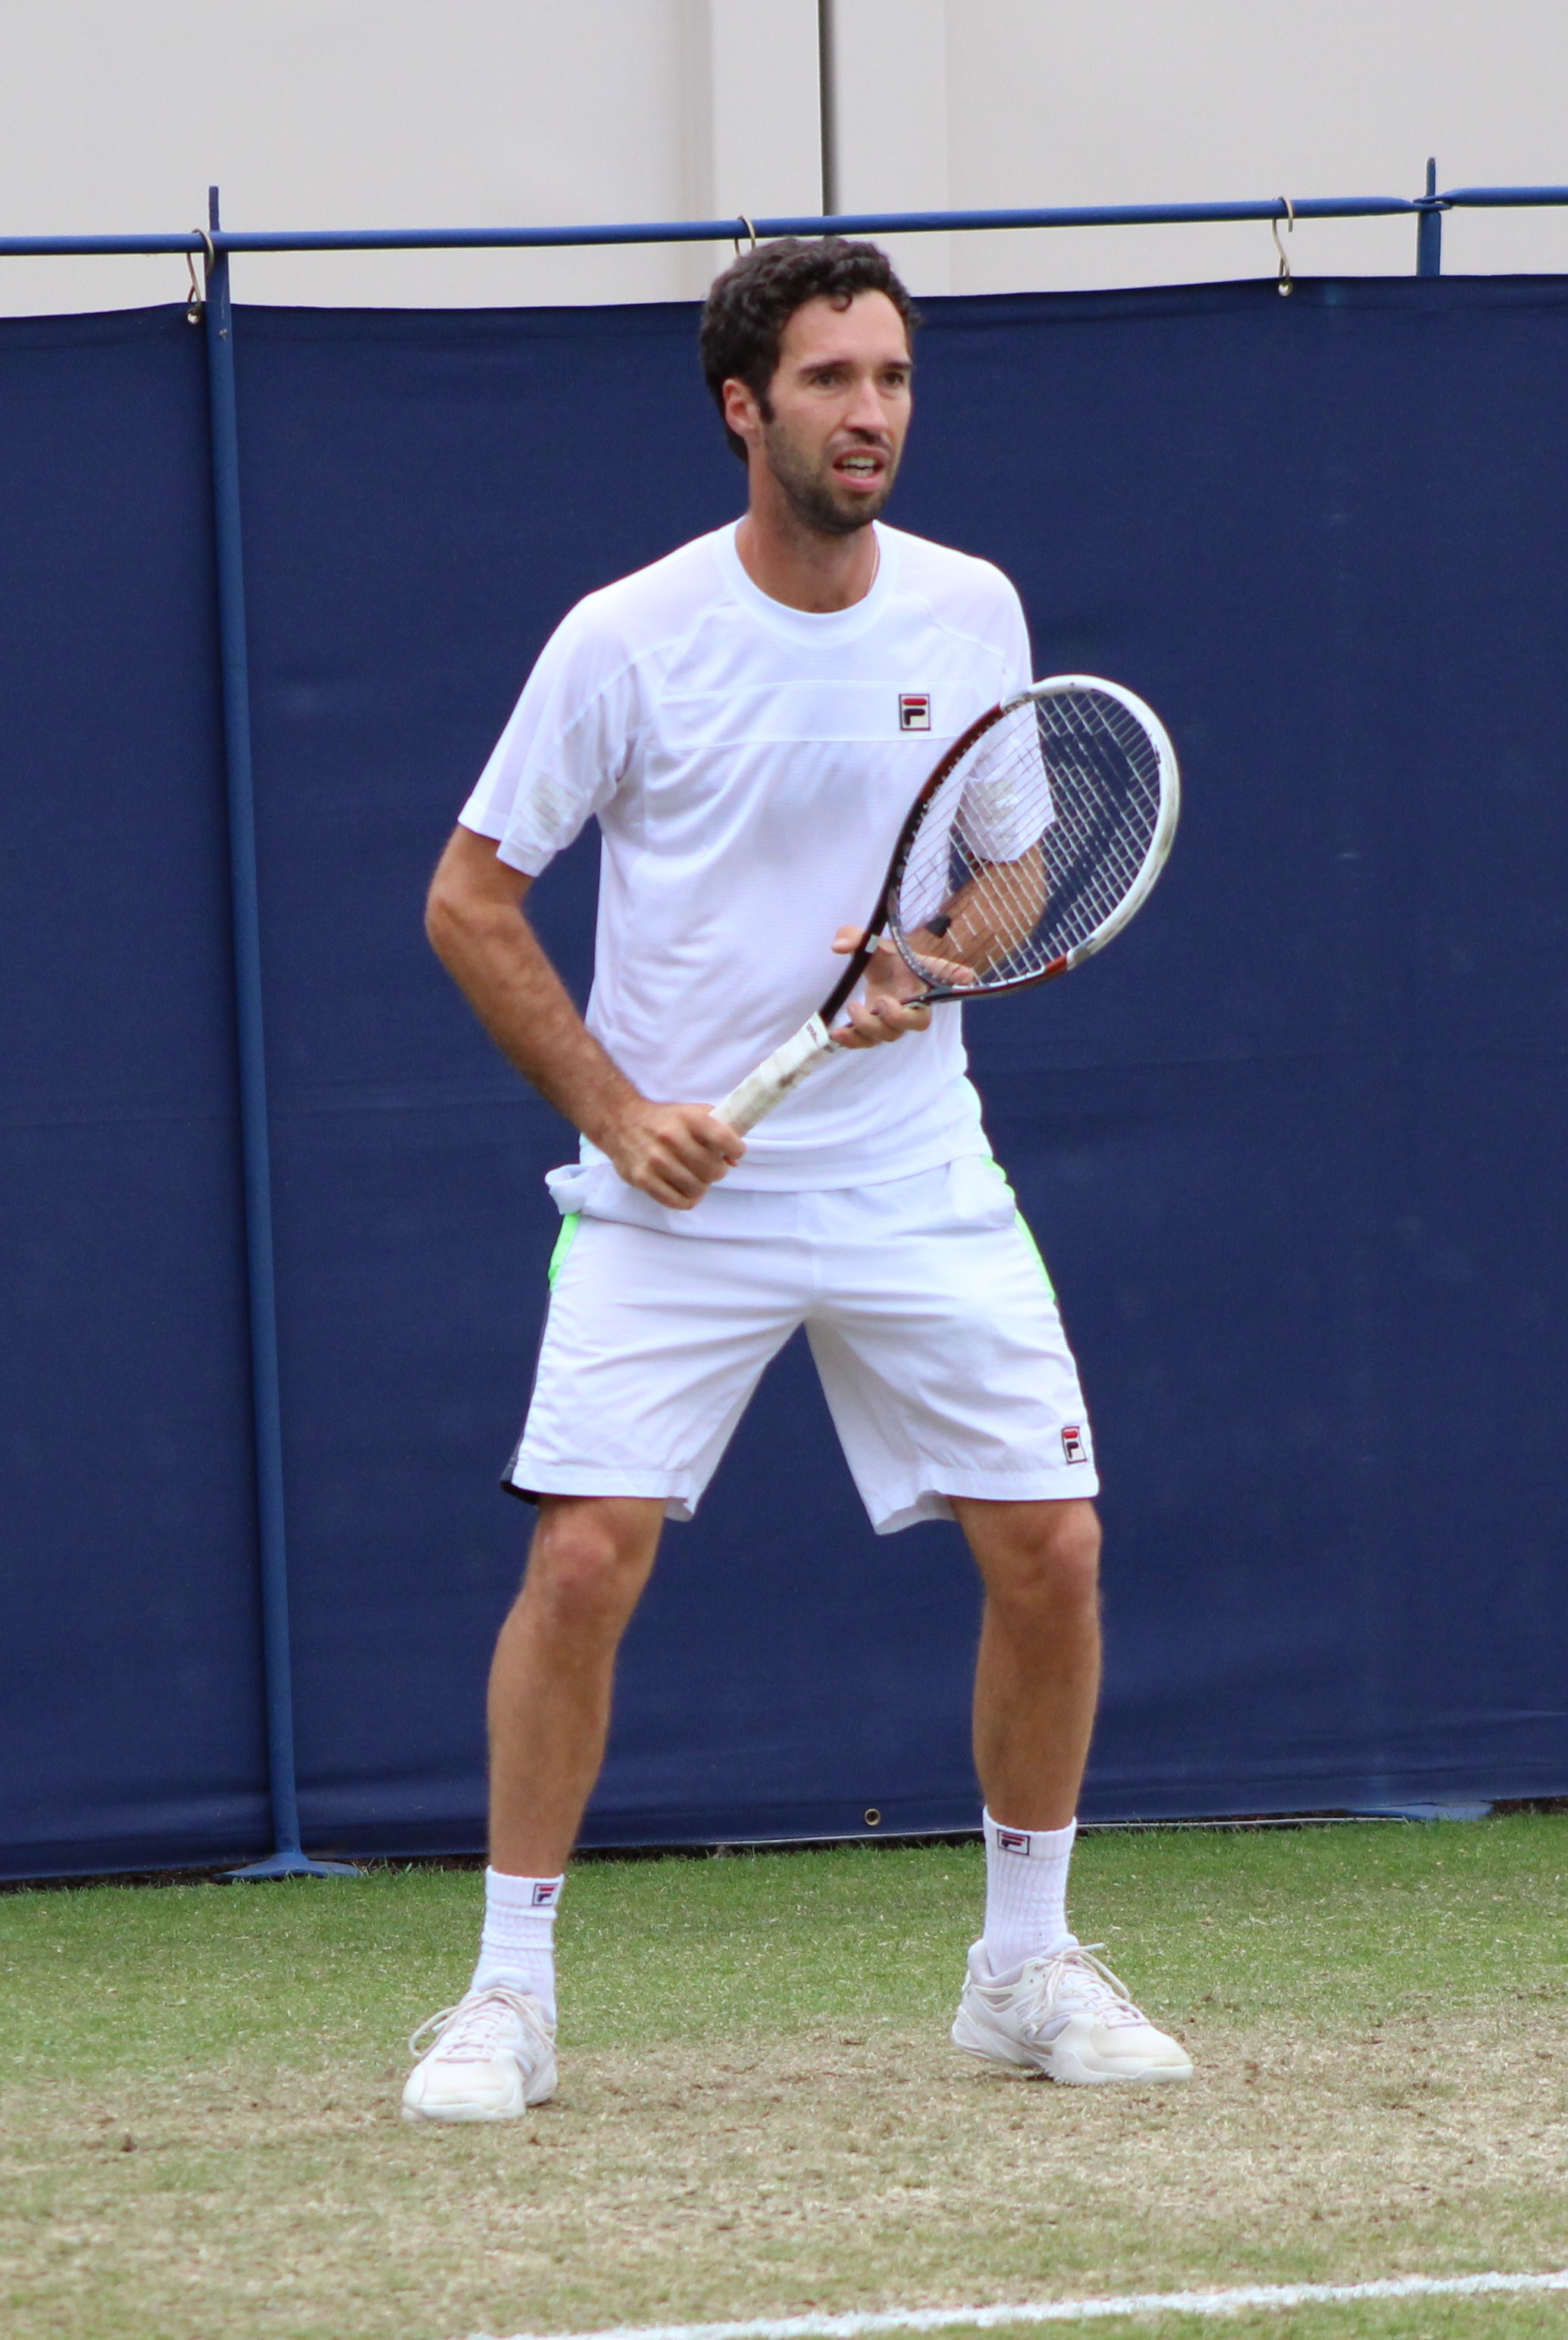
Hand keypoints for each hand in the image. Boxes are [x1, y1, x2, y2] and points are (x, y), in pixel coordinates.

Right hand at [599, 1099, 744, 1209]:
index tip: (736, 1152)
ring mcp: (656, 1160)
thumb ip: (717, 1130)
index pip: (724, 1138)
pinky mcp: (643, 1179)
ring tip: (696, 1179)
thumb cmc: (664, 1120)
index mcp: (689, 1118)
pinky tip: (685, 1191)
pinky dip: (687, 1200)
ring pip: (697, 1189)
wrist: (621, 1122)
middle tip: (710, 1168)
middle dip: (717, 1171)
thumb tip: (734, 1160)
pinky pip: (677, 1201)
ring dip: (702, 1187)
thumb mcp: (692, 1114)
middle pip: (713, 1170)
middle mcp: (672, 1138)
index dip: (737, 1149)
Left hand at [827, 926, 973, 1049]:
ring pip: (889, 1035)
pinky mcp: (873, 1032)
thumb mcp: (873, 945)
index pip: (944, 977)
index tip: (966, 975)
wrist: (876, 975)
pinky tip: (836, 1032)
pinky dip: (851, 1041)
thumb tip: (839, 945)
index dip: (954, 977)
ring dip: (870, 1027)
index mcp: (921, 980)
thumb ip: (858, 939)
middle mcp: (913, 1005)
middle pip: (916, 1023)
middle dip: (898, 1017)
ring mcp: (893, 1022)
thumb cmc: (884, 960)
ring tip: (853, 1007)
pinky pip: (866, 1043)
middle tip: (882, 1001)